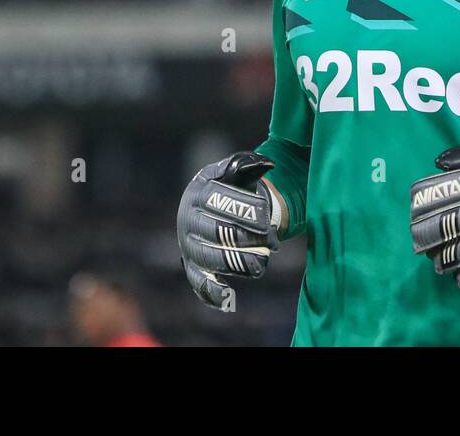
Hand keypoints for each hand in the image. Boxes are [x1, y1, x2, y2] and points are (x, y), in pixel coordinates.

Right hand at [177, 151, 279, 307]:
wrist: (213, 207)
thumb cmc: (231, 187)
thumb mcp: (237, 172)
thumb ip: (248, 165)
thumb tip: (266, 164)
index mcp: (198, 192)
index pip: (219, 201)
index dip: (244, 210)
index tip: (267, 217)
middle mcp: (187, 219)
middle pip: (216, 231)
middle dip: (247, 237)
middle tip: (271, 240)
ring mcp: (188, 244)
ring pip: (211, 258)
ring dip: (238, 262)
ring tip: (262, 260)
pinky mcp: (192, 266)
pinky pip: (198, 281)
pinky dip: (211, 291)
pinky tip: (228, 295)